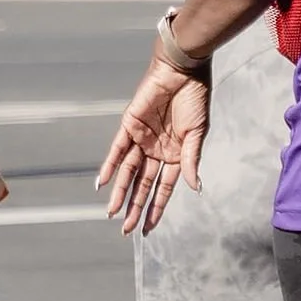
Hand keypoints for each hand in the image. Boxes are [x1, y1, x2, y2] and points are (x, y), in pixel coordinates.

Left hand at [96, 52, 209, 235]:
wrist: (183, 71)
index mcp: (175, 155)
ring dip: (121, 192)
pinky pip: (117, 149)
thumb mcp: (197, 133)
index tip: (148, 228)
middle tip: (127, 229)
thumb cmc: (194, 99)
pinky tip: (103, 183)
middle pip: (143, 185)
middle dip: (135, 207)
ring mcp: (142, 139)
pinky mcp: (130, 125)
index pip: (163, 188)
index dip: (155, 209)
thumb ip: (191, 161)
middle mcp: (157, 150)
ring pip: (128, 172)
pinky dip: (110, 166)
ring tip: (113, 213)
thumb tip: (195, 187)